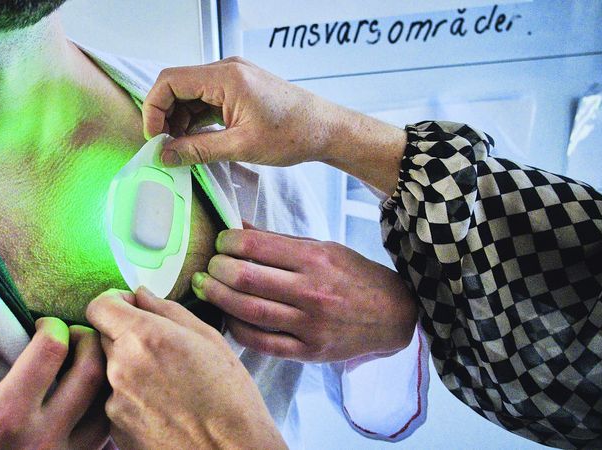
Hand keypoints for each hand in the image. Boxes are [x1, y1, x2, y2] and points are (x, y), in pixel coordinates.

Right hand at [0, 305, 108, 449]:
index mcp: (4, 416)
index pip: (52, 351)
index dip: (53, 326)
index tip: (44, 326)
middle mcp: (42, 437)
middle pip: (91, 372)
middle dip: (87, 341)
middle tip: (73, 335)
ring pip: (106, 404)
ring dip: (101, 375)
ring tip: (83, 362)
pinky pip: (103, 435)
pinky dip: (101, 408)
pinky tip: (83, 398)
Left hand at [86, 288, 286, 449]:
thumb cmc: (230, 396)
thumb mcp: (209, 339)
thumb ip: (168, 310)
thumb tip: (142, 294)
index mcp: (144, 337)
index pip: (99, 306)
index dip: (114, 302)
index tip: (130, 307)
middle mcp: (121, 367)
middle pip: (103, 336)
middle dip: (125, 335)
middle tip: (159, 349)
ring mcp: (114, 402)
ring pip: (110, 370)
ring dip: (129, 368)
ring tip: (166, 383)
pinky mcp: (115, 429)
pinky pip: (115, 401)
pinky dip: (132, 399)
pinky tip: (163, 407)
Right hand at [142, 57, 406, 194]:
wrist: (326, 129)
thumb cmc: (293, 134)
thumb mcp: (240, 147)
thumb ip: (198, 150)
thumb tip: (166, 156)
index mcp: (226, 76)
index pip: (170, 81)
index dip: (154, 109)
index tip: (155, 138)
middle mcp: (227, 70)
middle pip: (176, 85)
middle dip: (164, 116)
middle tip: (164, 147)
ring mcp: (233, 79)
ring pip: (189, 94)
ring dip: (179, 120)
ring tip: (180, 149)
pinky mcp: (238, 90)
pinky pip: (205, 100)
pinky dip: (195, 119)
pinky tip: (194, 141)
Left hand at [190, 225, 417, 361]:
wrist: (393, 315)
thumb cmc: (355, 277)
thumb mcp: (324, 247)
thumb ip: (279, 240)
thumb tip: (238, 226)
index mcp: (315, 259)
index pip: (256, 246)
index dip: (228, 241)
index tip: (221, 242)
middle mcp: (311, 291)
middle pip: (246, 278)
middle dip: (217, 269)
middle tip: (210, 266)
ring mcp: (309, 324)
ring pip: (249, 311)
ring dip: (219, 297)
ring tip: (207, 287)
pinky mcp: (308, 351)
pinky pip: (261, 342)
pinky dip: (237, 328)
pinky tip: (227, 316)